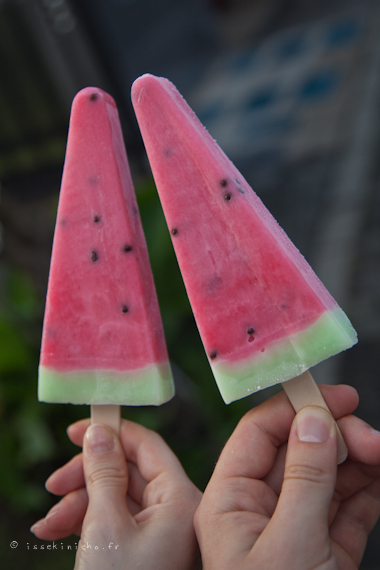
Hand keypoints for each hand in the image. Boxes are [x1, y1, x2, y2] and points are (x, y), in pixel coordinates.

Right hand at [32, 418, 201, 569]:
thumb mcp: (105, 525)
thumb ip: (103, 473)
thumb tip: (99, 431)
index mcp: (180, 500)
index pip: (148, 447)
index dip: (113, 432)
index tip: (77, 429)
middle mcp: (174, 511)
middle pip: (128, 471)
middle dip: (87, 476)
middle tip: (54, 482)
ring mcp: (159, 532)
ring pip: (115, 497)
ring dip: (78, 502)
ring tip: (48, 522)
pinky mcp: (142, 548)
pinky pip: (113, 520)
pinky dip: (84, 521)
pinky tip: (55, 531)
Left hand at [194, 384, 379, 569]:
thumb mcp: (289, 544)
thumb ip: (304, 479)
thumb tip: (315, 420)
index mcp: (230, 504)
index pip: (258, 433)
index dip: (296, 407)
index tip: (338, 397)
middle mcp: (259, 513)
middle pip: (296, 451)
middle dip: (336, 436)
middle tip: (371, 439)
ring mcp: (293, 532)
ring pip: (325, 477)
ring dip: (356, 460)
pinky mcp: (324, 553)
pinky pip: (346, 508)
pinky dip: (366, 488)